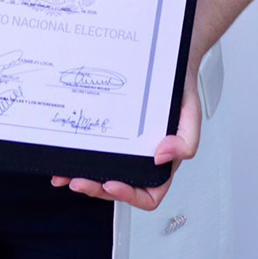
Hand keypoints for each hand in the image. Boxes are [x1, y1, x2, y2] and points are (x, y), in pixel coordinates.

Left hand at [49, 65, 202, 210]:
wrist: (167, 63)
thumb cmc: (180, 91)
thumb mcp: (191, 114)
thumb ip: (186, 142)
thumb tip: (162, 157)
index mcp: (163, 163)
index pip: (149, 194)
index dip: (129, 195)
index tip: (111, 184)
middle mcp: (142, 159)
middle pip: (119, 187)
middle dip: (96, 188)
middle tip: (78, 181)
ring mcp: (126, 148)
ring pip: (104, 173)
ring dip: (84, 178)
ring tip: (65, 175)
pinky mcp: (112, 135)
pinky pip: (96, 151)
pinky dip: (80, 158)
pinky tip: (67, 156)